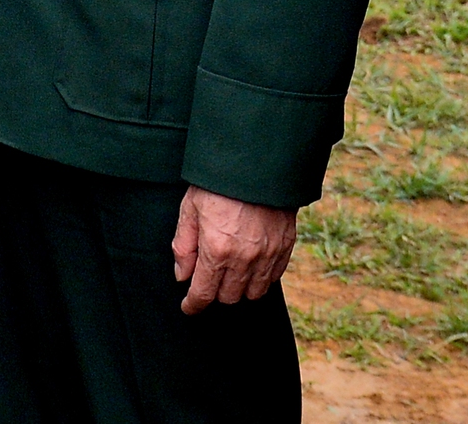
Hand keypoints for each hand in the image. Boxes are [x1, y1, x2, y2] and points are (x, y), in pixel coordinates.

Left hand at [170, 187, 295, 314]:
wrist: (258, 162)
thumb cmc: (219, 183)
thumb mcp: (190, 208)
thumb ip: (183, 245)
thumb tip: (182, 275)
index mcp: (217, 250)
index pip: (204, 293)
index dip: (193, 304)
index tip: (189, 306)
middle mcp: (244, 259)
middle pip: (229, 297)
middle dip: (215, 292)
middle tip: (208, 277)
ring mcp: (268, 255)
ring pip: (253, 293)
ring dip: (239, 288)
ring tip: (231, 272)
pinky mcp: (285, 247)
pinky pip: (273, 278)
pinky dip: (261, 278)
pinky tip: (251, 265)